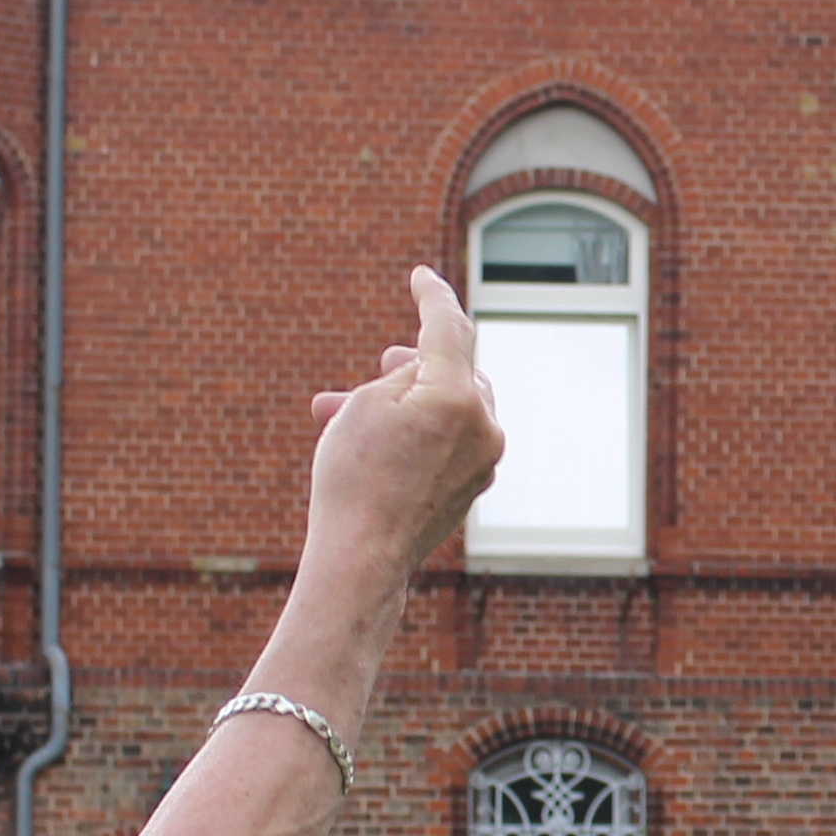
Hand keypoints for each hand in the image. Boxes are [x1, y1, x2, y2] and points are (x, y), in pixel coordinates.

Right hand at [302, 267, 505, 591]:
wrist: (363, 558)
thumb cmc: (354, 478)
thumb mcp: (368, 405)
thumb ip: (406, 375)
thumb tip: (427, 375)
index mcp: (458, 395)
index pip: (449, 327)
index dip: (432, 296)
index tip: (421, 277)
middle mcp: (484, 425)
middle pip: (454, 371)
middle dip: (414, 366)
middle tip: (384, 363)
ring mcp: (484, 460)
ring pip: (447, 410)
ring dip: (406, 404)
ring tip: (351, 412)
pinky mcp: (473, 487)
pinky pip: (449, 443)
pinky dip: (417, 434)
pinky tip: (378, 445)